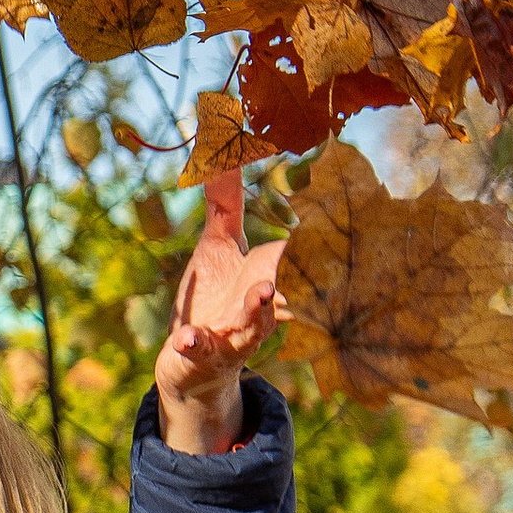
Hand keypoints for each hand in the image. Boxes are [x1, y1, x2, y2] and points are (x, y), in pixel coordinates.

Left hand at [156, 173, 282, 454]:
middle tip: (303, 249)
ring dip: (256, 309)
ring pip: (253, 323)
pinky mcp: (205, 354)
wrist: (193, 360)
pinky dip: (194, 344)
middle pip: (281, 287)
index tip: (326, 212)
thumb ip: (225, 204)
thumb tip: (225, 152)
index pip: (292, 253)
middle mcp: (258, 306)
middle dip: (292, 270)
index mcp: (265, 275)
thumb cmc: (212, 296)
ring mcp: (234, 334)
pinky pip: (201, 350)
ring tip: (262, 292)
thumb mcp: (217, 246)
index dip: (309, 238)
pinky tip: (185, 338)